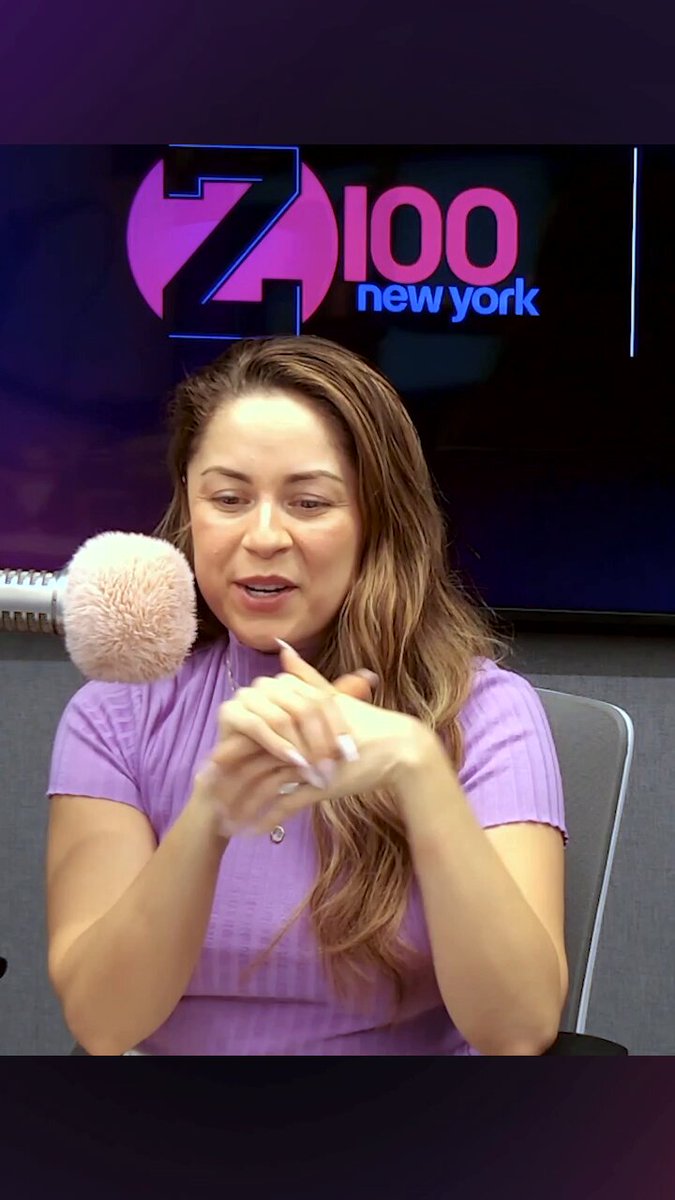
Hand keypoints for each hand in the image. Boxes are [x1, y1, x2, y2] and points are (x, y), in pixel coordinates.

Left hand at [210, 642, 426, 832]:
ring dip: (242, 806)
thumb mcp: (334, 697)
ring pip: (264, 786)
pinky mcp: (321, 786)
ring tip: (225, 821)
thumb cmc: (368, 725)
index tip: (211, 765)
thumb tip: (284, 650)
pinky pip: (285, 805)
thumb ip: (305, 677)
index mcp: (296, 717)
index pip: (254, 734)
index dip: (232, 751)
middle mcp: (298, 739)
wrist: (400, 748)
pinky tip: (251, 832)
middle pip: (252, 761)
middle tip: (209, 797)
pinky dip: (266, 820)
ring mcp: (308, 763)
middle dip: (229, 782)